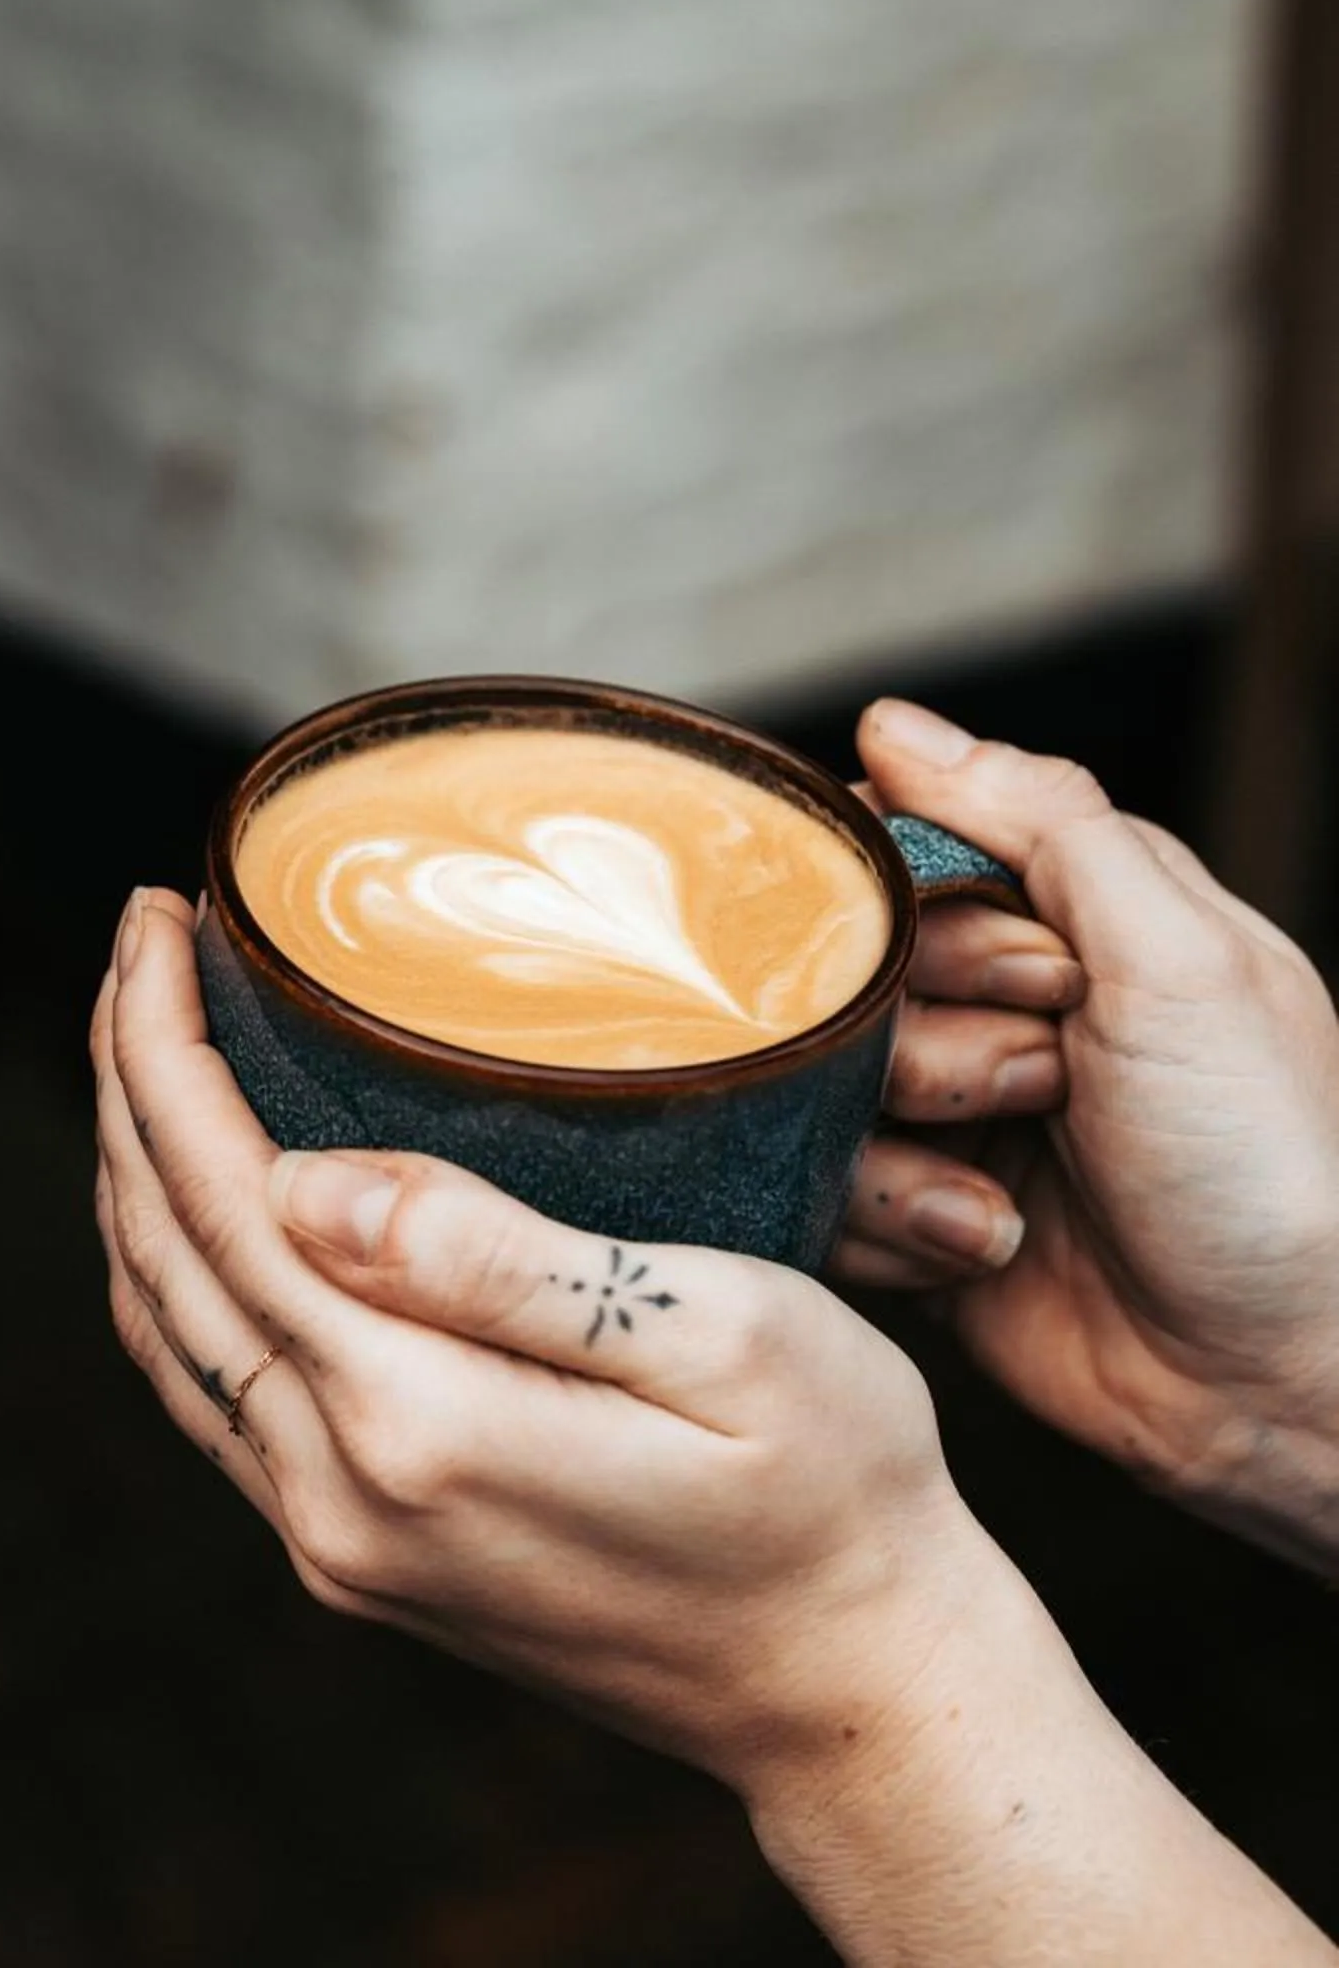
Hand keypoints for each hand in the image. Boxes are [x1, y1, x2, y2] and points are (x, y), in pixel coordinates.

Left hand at [91, 888, 1020, 1788]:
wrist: (855, 1691)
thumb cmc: (834, 1491)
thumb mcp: (720, 1337)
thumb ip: (496, 1259)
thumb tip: (300, 1180)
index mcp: (416, 1421)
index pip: (223, 1196)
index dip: (162, 1046)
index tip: (155, 917)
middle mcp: (338, 1494)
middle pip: (165, 1254)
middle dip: (128, 1084)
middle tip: (141, 943)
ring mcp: (332, 1541)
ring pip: (166, 1329)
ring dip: (135, 1179)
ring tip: (147, 1042)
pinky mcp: (353, 1559)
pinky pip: (211, 1395)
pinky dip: (174, 1277)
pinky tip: (194, 1202)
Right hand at [836, 701, 1338, 1572]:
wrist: (1294, 1386)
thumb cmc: (1279, 1169)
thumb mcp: (1180, 961)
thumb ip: (1044, 823)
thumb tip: (897, 722)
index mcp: (1079, 927)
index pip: (908, 858)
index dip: (907, 905)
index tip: (963, 955)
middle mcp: (1007, 1016)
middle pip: (850, 979)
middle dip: (922, 1045)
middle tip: (1032, 1089)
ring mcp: (958, 1127)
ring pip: (818, 1093)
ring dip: (903, 1151)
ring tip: (1005, 1203)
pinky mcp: (916, 1229)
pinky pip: (820, 1199)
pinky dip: (889, 1231)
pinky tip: (977, 1252)